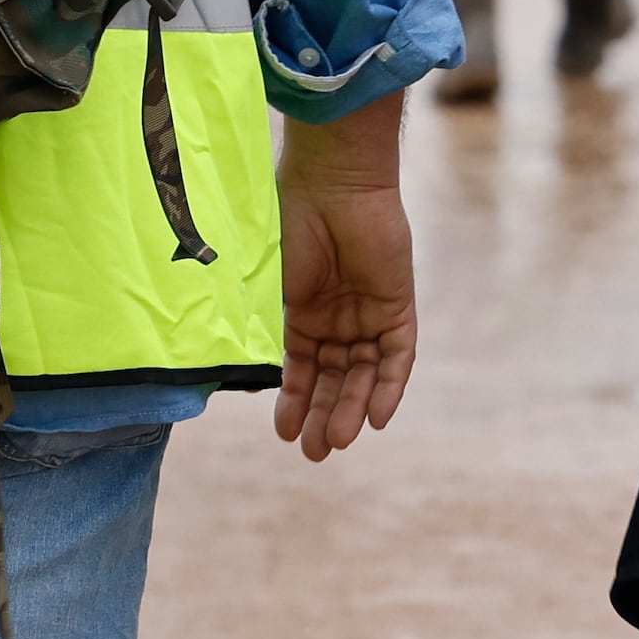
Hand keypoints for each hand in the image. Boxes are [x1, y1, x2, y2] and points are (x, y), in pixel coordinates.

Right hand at [270, 110, 417, 461]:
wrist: (332, 184)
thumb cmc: (290, 224)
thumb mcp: (272, 285)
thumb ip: (268, 325)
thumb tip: (241, 368)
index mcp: (303, 314)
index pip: (302, 370)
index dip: (293, 402)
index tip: (282, 433)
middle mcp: (338, 319)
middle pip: (335, 379)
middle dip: (322, 415)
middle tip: (313, 454)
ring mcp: (369, 314)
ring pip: (364, 375)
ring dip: (351, 408)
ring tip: (336, 441)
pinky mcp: (398, 307)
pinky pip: (398, 356)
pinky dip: (390, 386)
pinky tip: (377, 418)